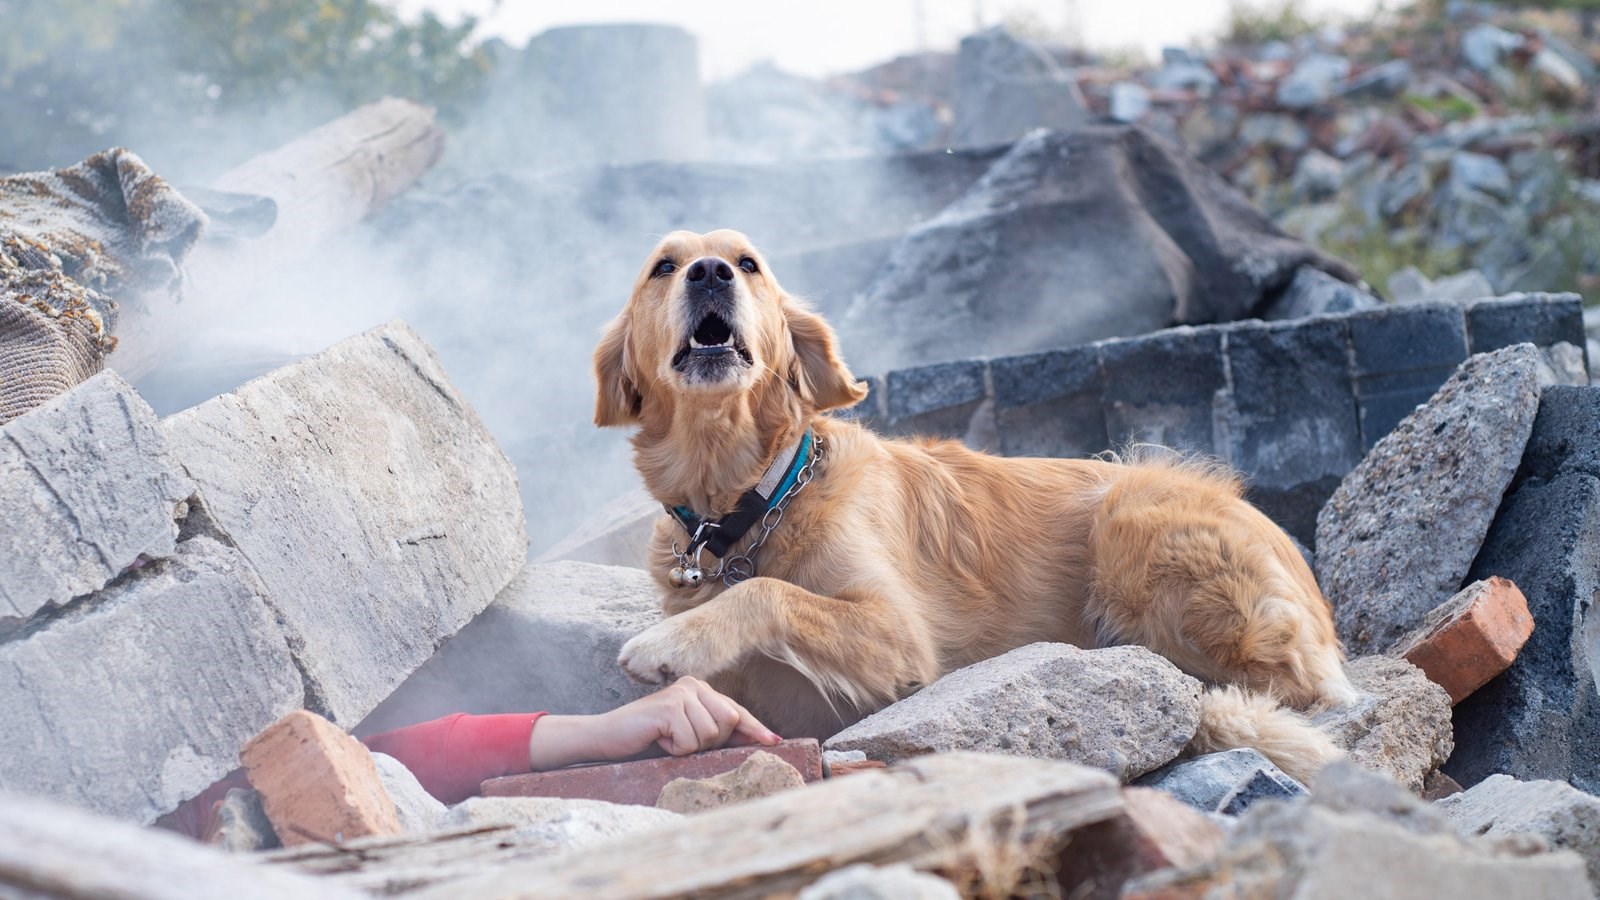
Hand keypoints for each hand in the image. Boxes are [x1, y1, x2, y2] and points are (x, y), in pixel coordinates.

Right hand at [527, 678, 781, 769]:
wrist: (607, 738)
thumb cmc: (649, 740)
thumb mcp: (688, 735)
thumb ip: (717, 734)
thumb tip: (759, 739)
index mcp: (700, 688)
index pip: (736, 711)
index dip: (755, 729)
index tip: (776, 742)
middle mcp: (693, 685)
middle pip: (728, 723)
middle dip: (709, 743)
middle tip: (679, 742)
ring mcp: (681, 693)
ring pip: (710, 735)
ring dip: (688, 748)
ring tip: (666, 740)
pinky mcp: (669, 706)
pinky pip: (689, 741)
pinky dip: (674, 749)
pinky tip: (658, 739)